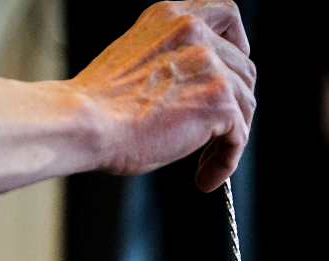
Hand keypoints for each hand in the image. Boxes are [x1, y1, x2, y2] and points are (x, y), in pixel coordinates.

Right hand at [73, 0, 255, 191]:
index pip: (226, 16)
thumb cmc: (96, 106)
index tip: (229, 73)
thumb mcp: (136, 61)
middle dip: (233, 103)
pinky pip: (239, 137)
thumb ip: (169, 62)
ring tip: (204, 163)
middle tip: (212, 133)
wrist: (83, 123)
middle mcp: (194, 33)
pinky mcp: (218, 101)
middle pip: (242, 68)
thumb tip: (194, 91)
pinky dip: (227, 161)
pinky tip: (206, 177)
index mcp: (171, 17)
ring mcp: (210, 65)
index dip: (236, 46)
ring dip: (229, 136)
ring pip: (245, 103)